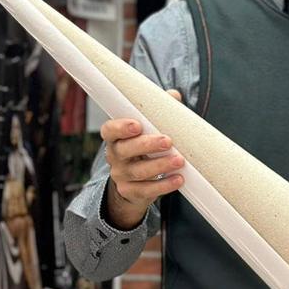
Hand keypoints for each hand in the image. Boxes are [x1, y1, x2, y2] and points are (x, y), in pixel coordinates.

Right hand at [101, 90, 184, 229]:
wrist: (136, 183)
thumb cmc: (145, 148)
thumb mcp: (149, 129)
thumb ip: (158, 112)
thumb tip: (174, 96)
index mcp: (116, 137)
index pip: (109, 130)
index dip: (120, 127)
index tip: (137, 125)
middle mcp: (114, 156)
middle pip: (124, 150)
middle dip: (147, 145)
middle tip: (168, 141)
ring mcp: (120, 175)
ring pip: (137, 171)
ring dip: (160, 165)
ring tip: (179, 160)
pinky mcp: (130, 192)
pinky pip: (145, 190)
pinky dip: (163, 185)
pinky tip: (178, 179)